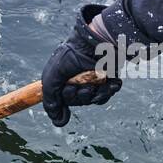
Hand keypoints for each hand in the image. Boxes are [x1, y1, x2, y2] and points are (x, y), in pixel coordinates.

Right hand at [41, 4, 122, 126]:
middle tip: (85, 86)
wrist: (100, 39)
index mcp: (62, 77)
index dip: (66, 101)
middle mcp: (76, 79)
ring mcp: (92, 79)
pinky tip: (112, 82)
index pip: (62, 99)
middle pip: (79, 101)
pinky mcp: (106, 78)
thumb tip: (58, 122)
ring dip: (97, 94)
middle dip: (82, 96)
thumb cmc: (74, 53)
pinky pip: (107, 94)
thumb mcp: (54, 75)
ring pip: (94, 99)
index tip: (69, 96)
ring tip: (99, 81)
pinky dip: (110, 90)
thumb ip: (51, 99)